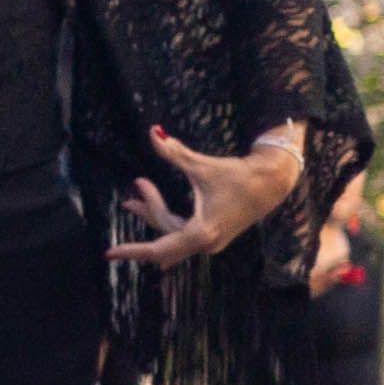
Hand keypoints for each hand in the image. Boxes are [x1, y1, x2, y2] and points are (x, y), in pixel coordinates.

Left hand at [111, 127, 304, 270]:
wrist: (273, 182)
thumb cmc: (240, 175)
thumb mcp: (203, 166)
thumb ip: (174, 152)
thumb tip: (153, 132)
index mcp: (202, 232)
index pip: (159, 249)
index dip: (133, 251)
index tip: (110, 253)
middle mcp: (206, 242)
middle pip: (163, 236)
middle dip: (147, 212)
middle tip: (133, 190)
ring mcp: (211, 242)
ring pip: (172, 234)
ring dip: (154, 214)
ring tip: (132, 199)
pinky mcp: (214, 236)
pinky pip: (182, 233)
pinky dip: (166, 218)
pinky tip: (150, 204)